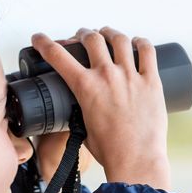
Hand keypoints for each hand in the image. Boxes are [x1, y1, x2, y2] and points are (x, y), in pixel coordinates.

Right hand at [30, 27, 170, 190]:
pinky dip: (141, 42)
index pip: (57, 55)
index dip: (44, 43)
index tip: (39, 38)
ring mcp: (131, 76)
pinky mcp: (152, 82)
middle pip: (91, 39)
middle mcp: (107, 76)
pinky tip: (138, 42)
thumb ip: (80, 110)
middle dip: (83, 34)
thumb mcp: (83, 126)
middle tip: (82, 37)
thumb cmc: (110, 150)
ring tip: (107, 34)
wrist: (136, 160)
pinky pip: (148, 51)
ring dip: (110, 33)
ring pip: (119, 39)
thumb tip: (79, 106)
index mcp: (85, 87)